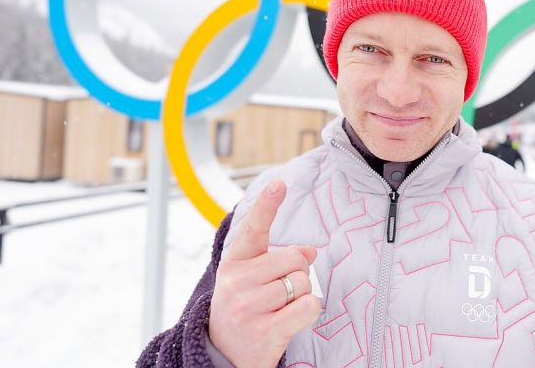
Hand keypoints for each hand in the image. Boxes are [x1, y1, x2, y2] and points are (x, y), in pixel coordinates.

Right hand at [209, 179, 319, 367]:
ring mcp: (248, 307)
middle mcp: (236, 282)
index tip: (278, 184)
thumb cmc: (244, 310)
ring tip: (279, 309)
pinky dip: (308, 312)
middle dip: (297, 274)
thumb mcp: (251, 280)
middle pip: (295, 259)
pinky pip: (308, 307)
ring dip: (301, 296)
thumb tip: (310, 251)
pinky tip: (289, 321)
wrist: (224, 356)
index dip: (267, 205)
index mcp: (234, 263)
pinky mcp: (265, 331)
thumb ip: (276, 260)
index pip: (253, 228)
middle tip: (279, 293)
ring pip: (303, 283)